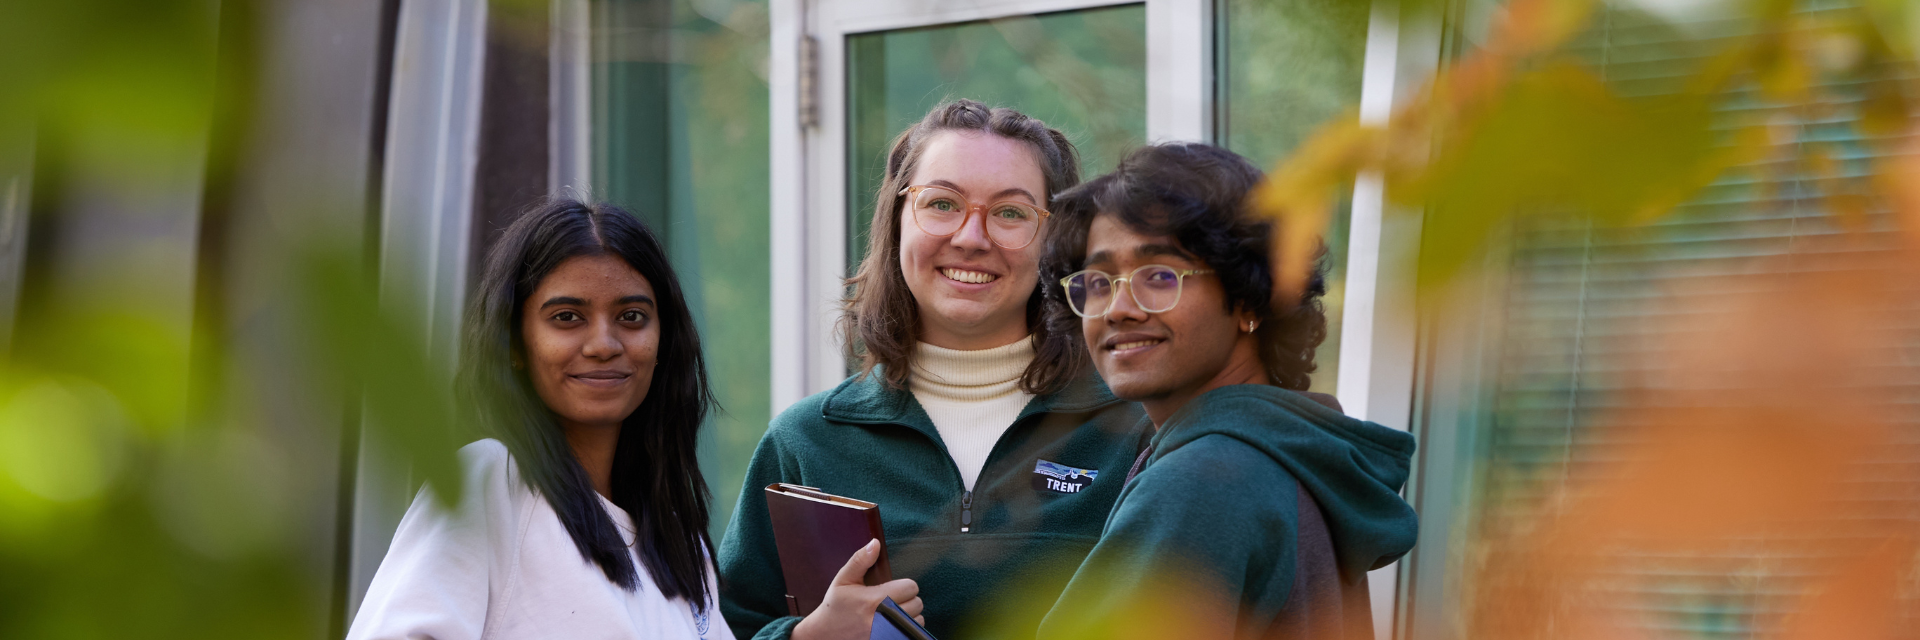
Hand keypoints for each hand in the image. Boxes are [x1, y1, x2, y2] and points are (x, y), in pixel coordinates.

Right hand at [790, 539, 924, 639]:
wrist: (825, 635)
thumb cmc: (835, 606)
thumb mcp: (843, 580)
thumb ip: (860, 560)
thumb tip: (875, 543)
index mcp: (874, 600)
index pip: (910, 587)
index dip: (903, 585)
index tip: (892, 588)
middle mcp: (883, 619)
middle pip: (917, 603)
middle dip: (907, 599)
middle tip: (892, 599)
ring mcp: (887, 633)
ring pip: (917, 620)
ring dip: (909, 615)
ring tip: (893, 613)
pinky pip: (911, 634)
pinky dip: (906, 629)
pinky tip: (894, 624)